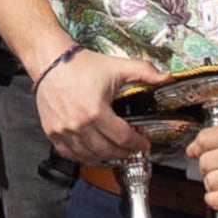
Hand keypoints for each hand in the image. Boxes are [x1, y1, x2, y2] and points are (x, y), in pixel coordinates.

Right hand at [34, 48, 158, 165]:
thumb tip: (166, 77)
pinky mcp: (52, 132)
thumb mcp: (117, 67)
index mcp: (96, 111)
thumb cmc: (80, 65)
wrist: (51, 61)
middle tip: (131, 148)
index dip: (137, 143)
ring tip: (115, 149)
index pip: (122, 138)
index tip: (143, 143)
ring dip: (105, 156)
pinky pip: (70, 154)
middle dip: (124, 152)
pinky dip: (83, 156)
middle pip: (107, 151)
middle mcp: (78, 124)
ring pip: (89, 156)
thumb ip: (144, 72)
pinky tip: (93, 150)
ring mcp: (63, 130)